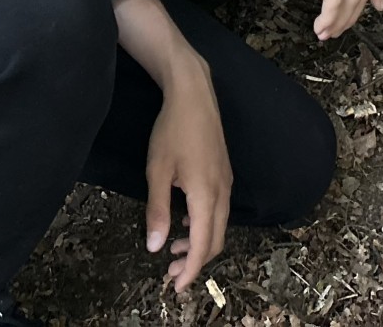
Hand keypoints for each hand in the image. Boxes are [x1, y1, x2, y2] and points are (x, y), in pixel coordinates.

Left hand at [144, 62, 232, 291]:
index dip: (191, 271)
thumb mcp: (157, 171)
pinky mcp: (224, 172)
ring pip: (219, 225)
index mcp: (206, 195)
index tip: (176, 288)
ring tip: (174, 250)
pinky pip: (219, 210)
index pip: (202, 246)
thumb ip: (158, 211)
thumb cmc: (172, 130)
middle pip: (216, 240)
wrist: (194, 94)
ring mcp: (227, 181)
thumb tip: (156, 247)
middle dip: (195, 262)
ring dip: (199, 243)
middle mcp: (223, 192)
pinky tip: (185, 222)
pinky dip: (204, 225)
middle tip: (171, 273)